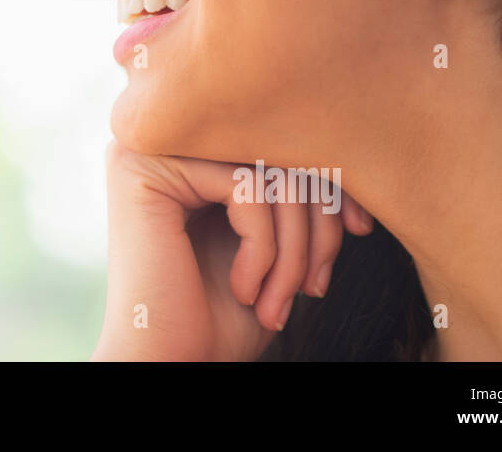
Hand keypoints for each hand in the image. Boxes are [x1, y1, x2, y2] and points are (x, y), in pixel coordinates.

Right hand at [91, 140, 373, 360]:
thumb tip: (355, 136)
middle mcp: (167, 135)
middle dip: (317, 223)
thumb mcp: (276, 238)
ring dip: (294, 246)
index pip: (283, 137)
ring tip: (280, 300)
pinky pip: (245, 186)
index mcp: (194, 145)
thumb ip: (298, 182)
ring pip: (268, 167)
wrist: (169, 366)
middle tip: (315, 287)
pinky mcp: (143, 169)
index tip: (358, 232)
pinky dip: (264, 248)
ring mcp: (149, 147)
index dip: (331, 183)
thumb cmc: (220, 316)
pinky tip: (246, 290)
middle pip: (278, 146)